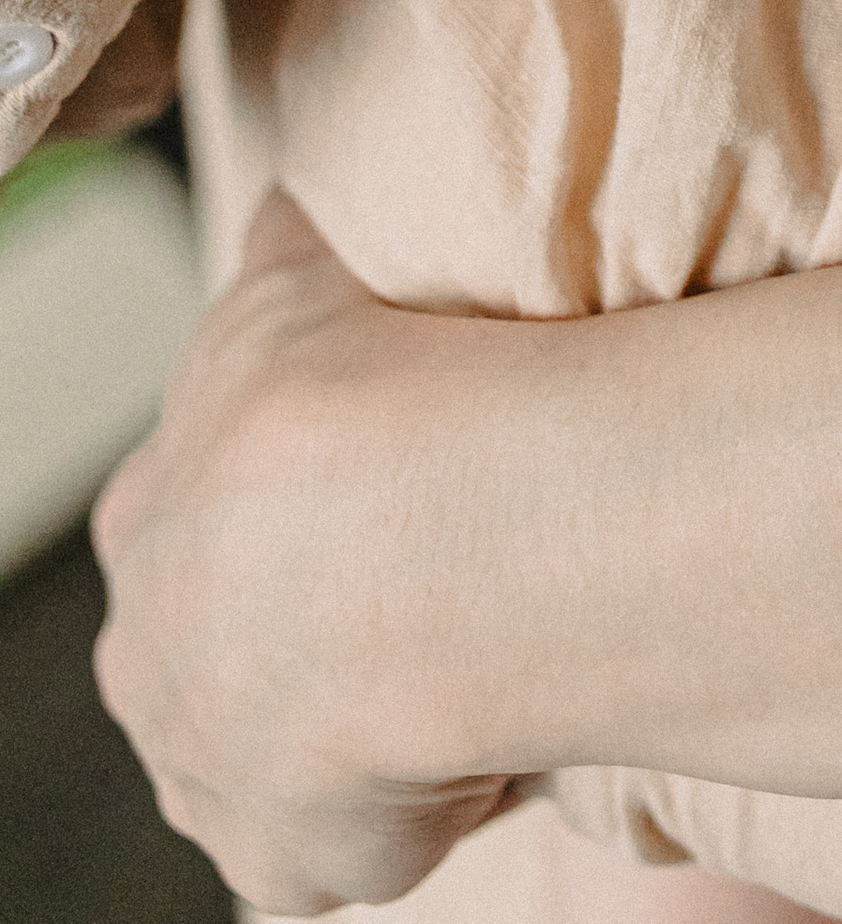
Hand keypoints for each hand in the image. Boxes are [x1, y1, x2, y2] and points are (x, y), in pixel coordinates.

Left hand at [92, 197, 522, 915]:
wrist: (414, 544)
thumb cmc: (362, 395)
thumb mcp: (299, 280)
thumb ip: (287, 256)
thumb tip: (291, 202)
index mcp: (150, 517)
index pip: (205, 524)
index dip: (298, 508)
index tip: (389, 489)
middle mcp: (150, 654)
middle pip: (224, 655)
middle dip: (309, 634)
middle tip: (431, 585)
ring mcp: (207, 771)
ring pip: (278, 759)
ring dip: (354, 732)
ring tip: (465, 663)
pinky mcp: (283, 862)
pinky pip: (343, 854)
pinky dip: (404, 818)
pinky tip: (472, 745)